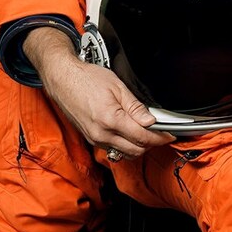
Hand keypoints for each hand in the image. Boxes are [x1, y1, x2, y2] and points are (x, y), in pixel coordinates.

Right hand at [26, 28, 172, 157]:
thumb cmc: (87, 79)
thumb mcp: (118, 88)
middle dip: (151, 144)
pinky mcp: (90, 138)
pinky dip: (125, 145)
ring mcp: (94, 138)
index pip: (142, 138)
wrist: (62, 80)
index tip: (169, 135)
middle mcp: (101, 134)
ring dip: (138, 147)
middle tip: (161, 134)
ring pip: (123, 152)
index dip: (159, 138)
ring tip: (147, 133)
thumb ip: (136, 107)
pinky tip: (131, 133)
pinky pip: (112, 148)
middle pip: (134, 150)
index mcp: (110, 120)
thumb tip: (151, 121)